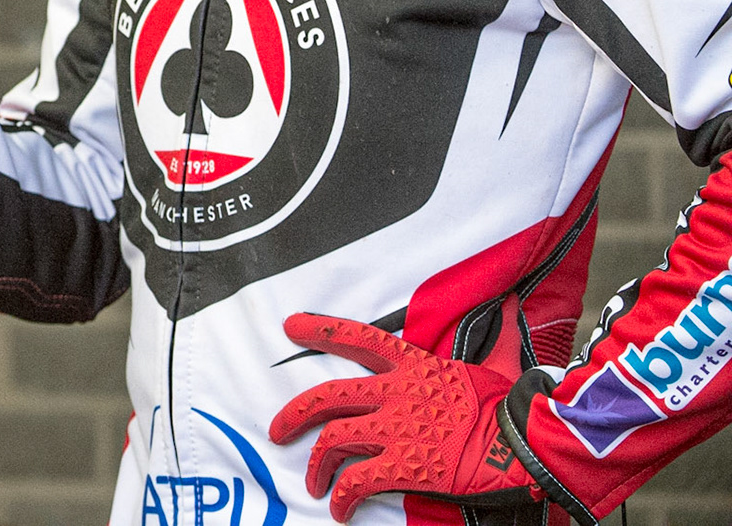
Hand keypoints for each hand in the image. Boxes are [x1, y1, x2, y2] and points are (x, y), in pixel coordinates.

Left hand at [269, 313, 541, 522]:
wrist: (529, 446)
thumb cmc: (516, 408)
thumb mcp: (500, 364)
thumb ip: (497, 337)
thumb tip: (512, 303)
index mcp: (415, 368)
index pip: (360, 340)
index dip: (321, 330)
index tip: (290, 325)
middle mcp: (396, 394)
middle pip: (328, 396)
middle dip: (295, 413)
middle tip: (278, 430)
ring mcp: (397, 430)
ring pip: (333, 440)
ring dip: (317, 464)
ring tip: (313, 482)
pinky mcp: (404, 466)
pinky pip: (357, 481)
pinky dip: (342, 496)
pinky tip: (340, 508)